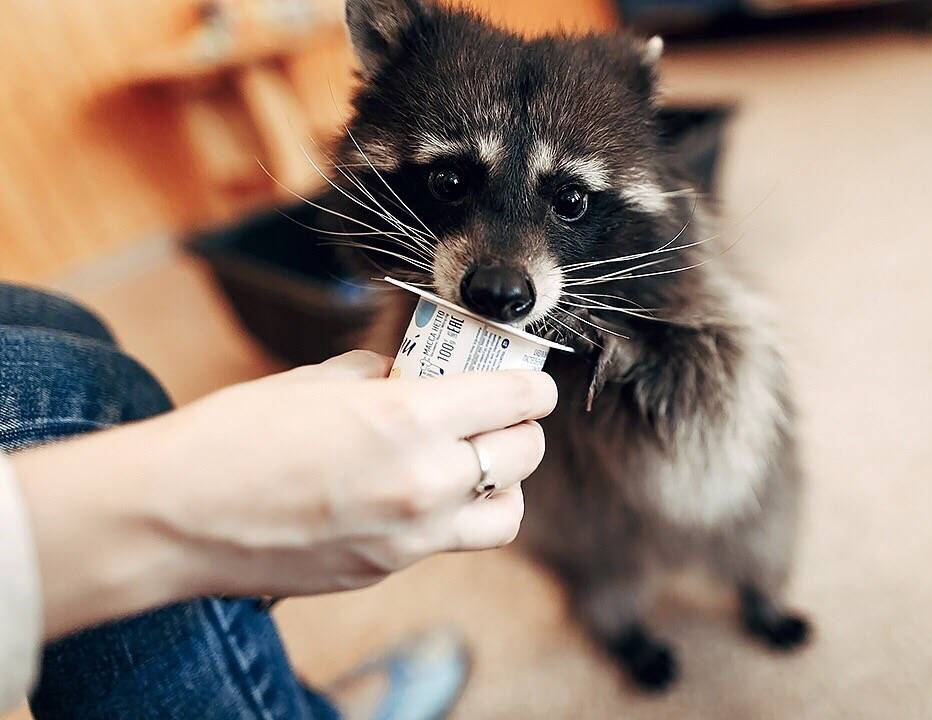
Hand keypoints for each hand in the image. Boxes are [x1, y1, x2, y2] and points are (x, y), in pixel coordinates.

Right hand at [13, 351, 556, 638]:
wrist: (174, 516)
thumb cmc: (234, 435)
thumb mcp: (319, 381)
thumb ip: (384, 374)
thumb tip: (415, 371)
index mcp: (412, 420)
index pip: (517, 398)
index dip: (532, 381)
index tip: (529, 378)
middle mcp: (426, 484)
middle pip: (525, 453)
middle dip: (521, 426)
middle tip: (499, 412)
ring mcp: (411, 537)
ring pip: (506, 512)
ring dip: (502, 482)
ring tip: (470, 462)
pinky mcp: (387, 569)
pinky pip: (447, 540)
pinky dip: (448, 514)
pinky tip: (409, 492)